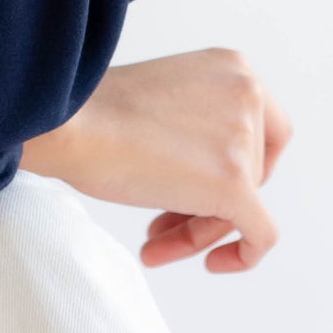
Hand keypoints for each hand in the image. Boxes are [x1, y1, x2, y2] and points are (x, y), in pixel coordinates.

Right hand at [20, 49, 292, 273]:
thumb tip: (211, 173)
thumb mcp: (165, 100)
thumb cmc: (93, 112)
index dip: (241, 163)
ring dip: (197, 229)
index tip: (201, 182)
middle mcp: (248, 95)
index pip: (264, 129)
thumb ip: (200, 124)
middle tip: (160, 222)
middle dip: (205, 203)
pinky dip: (244, 255)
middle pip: (249, 172)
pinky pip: (261, 235)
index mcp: (234, 68)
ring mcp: (243, 139)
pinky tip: (213, 264)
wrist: (68, 123)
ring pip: (244, 207)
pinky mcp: (235, 184)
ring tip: (153, 243)